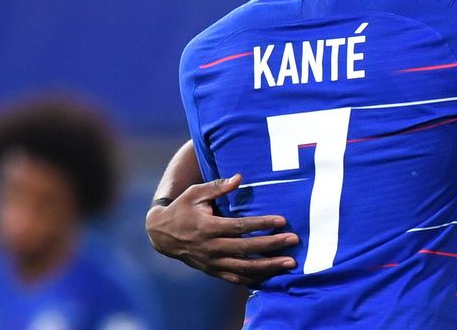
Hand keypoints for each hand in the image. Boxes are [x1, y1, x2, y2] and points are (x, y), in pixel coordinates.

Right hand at [145, 174, 298, 284]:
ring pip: (244, 268)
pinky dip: (254, 279)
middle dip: (272, 245)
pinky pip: (235, 278)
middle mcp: (211, 247)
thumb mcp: (196, 193)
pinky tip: (271, 276)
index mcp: (208, 227)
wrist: (161, 235)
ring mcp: (212, 262)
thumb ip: (218, 186)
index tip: (282, 220)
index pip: (240, 227)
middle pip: (247, 249)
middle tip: (294, 240)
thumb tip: (239, 177)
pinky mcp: (212, 270)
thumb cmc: (182, 208)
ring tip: (289, 263)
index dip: (261, 224)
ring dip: (268, 267)